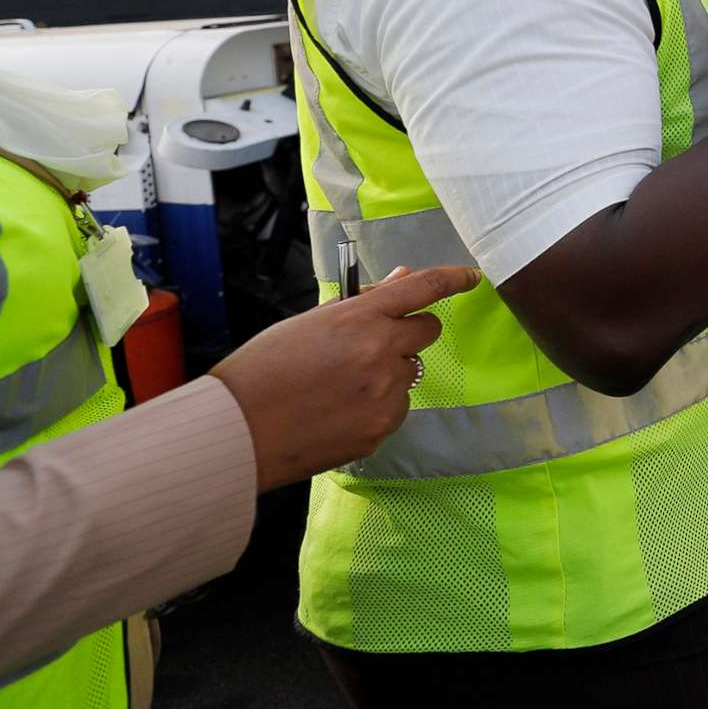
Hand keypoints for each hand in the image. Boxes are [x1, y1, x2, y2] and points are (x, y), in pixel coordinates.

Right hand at [208, 263, 479, 489]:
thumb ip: (360, 304)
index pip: (423, 288)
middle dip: (407, 333)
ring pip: (409, 372)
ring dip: (387, 373)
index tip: (471, 277)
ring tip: (337, 387)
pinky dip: (377, 406)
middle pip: (426, 332)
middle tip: (371, 345)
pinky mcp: (382, 427)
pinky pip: (395, 407)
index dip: (452, 278)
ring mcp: (385, 392)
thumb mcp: (307, 323)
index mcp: (359, 317)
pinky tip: (337, 412)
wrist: (236, 431)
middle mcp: (381, 351)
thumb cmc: (262, 370)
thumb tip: (402, 279)